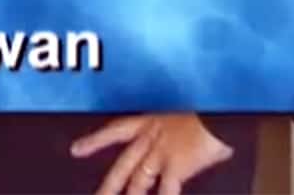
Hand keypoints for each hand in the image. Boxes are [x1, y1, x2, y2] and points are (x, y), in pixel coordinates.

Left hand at [72, 114, 232, 194]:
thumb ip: (179, 129)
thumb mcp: (187, 113)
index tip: (76, 150)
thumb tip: (186, 141)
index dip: (95, 141)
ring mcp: (162, 153)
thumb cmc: (208, 108)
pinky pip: (166, 190)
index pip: (115, 131)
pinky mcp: (177, 166)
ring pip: (138, 181)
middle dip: (109, 184)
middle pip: (124, 164)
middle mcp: (152, 137)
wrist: (217, 108)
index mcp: (151, 121)